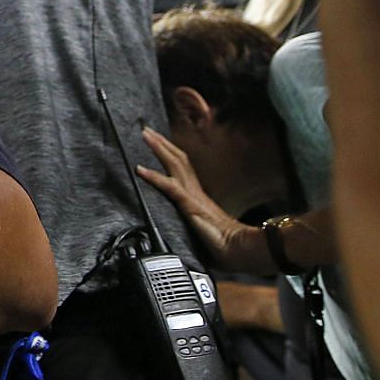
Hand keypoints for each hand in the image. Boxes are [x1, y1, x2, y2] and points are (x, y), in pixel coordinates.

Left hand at [137, 127, 249, 268]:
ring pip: (175, 164)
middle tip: (146, 129)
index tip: (157, 140)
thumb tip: (185, 223)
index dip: (170, 152)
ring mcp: (193, 196)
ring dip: (158, 148)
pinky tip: (139, 169)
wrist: (239, 250)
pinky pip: (169, 186)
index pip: (182, 166)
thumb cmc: (225, 244)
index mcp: (198, 195)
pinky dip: (154, 176)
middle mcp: (196, 190)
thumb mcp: (203, 228)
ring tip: (145, 135)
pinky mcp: (190, 205)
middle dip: (162, 142)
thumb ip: (193, 221)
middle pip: (178, 158)